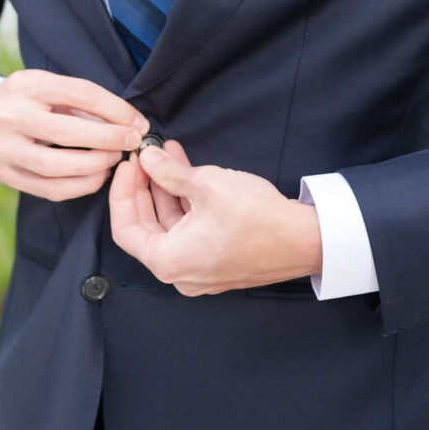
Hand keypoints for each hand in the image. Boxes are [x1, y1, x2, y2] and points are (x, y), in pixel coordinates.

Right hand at [0, 69, 149, 200]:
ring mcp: (2, 148)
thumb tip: (130, 122)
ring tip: (115, 160)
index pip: (81, 93)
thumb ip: (81, 102)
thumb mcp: (43, 87)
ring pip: (59, 166)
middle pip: (70, 132)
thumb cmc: (22, 102)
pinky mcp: (3, 175)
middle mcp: (9, 114)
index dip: (116, 110)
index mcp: (25, 84)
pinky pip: (48, 188)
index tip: (139, 122)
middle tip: (133, 143)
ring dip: (96, 166)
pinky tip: (97, 177)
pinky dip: (80, 186)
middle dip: (110, 139)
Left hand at [109, 142, 322, 295]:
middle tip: (145, 158)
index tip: (129, 165)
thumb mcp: (206, 184)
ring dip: (167, 191)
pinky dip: (186, 204)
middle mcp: (180, 274)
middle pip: (146, 228)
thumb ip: (169, 172)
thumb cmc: (257, 217)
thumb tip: (147, 159)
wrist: (306, 239)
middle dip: (144, 188)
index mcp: (168, 261)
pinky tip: (189, 172)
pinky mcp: (218, 262)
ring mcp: (200, 271)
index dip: (122, 192)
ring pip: (170, 227)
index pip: (124, 228)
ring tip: (167, 154)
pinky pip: (191, 232)